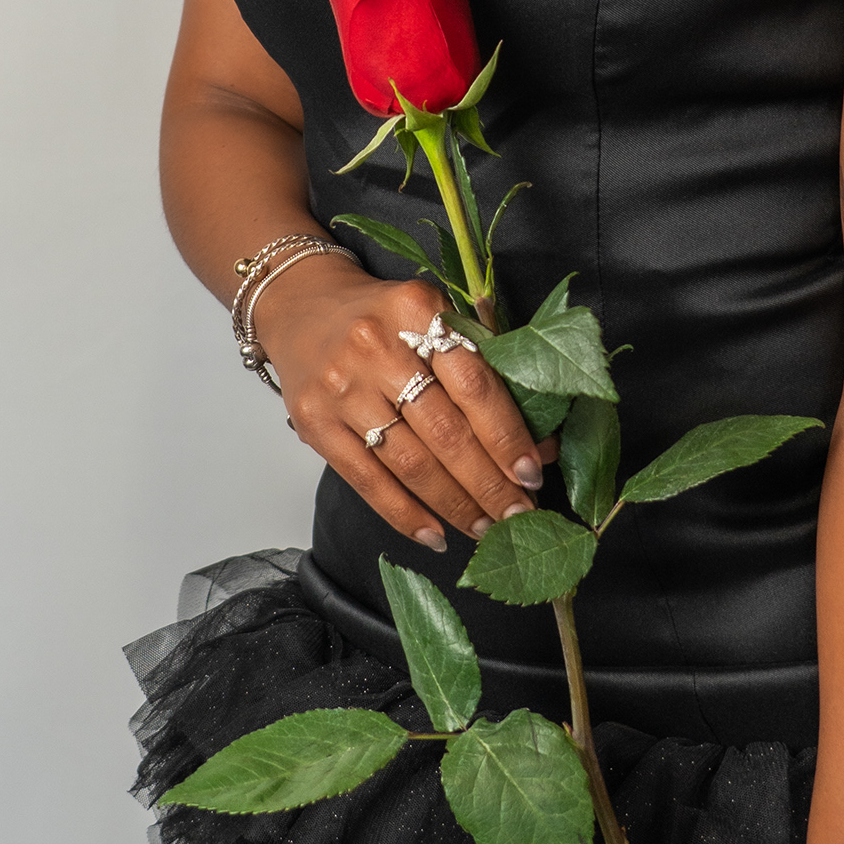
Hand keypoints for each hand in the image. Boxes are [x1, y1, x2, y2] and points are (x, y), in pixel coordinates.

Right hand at [253, 256, 549, 553]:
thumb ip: (486, 372)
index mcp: (417, 311)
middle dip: (488, 483)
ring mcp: (341, 389)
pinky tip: (435, 536)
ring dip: (455, 504)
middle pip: (445, 431)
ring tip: (486, 528)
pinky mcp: (314, 424)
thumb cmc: (386, 319)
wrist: (303, 307)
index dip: (507, 435)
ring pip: (411, 463)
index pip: (474, 384)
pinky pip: (367, 481)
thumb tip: (540, 445)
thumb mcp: (436, 321)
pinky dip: (405, 515)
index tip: (533, 473)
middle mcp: (375, 348)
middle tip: (519, 514)